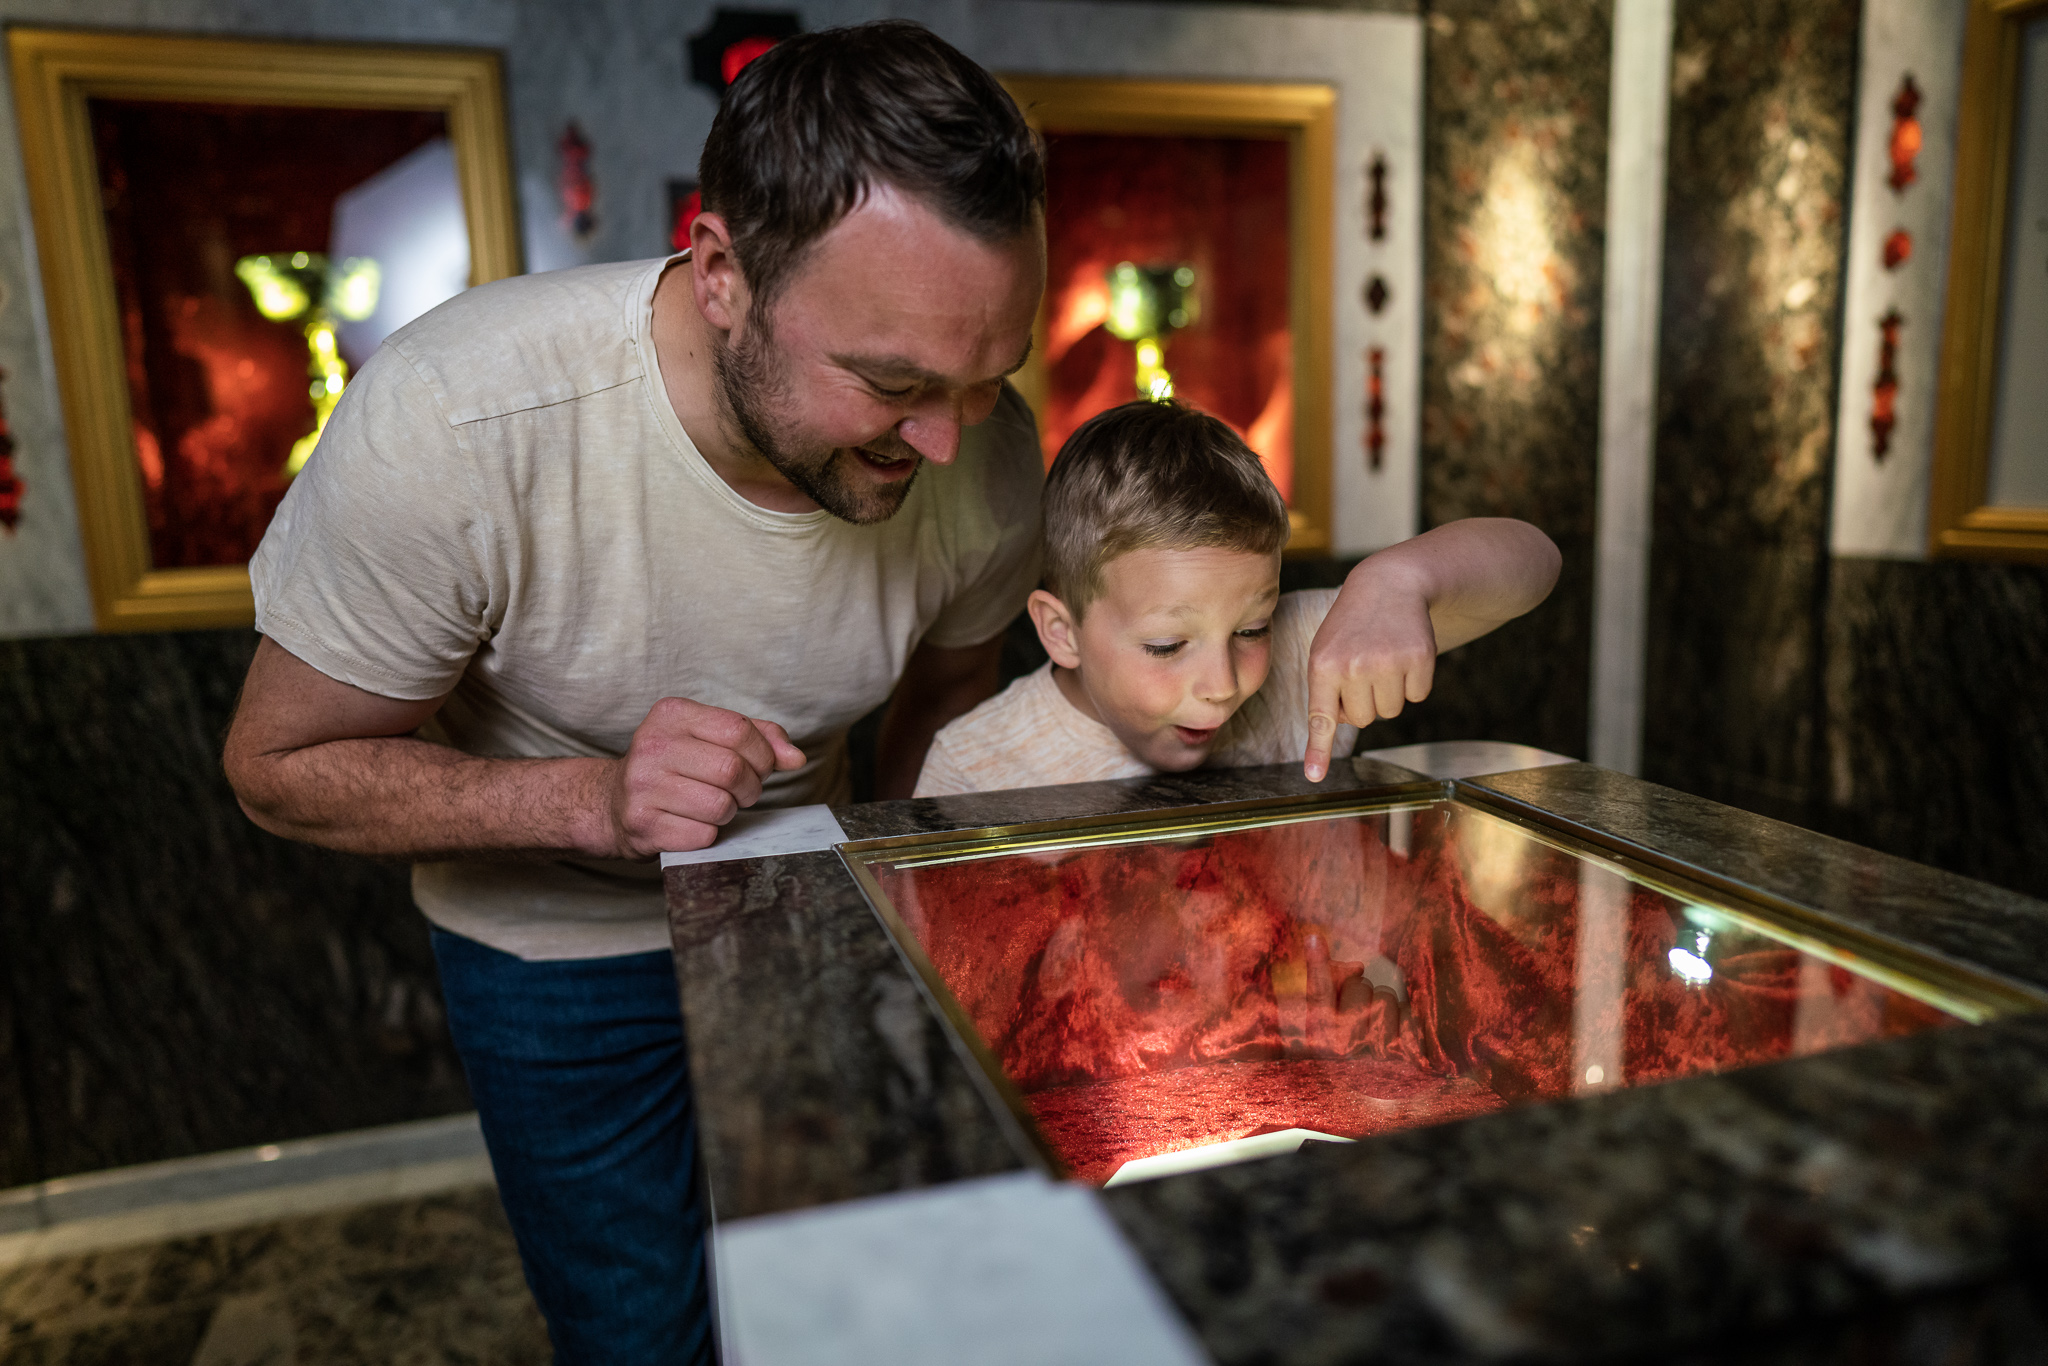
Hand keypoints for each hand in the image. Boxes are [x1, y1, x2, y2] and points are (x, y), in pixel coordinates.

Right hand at [598, 697, 805, 857]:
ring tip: (712, 806)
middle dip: (750, 787)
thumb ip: (758, 738)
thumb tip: (796, 758)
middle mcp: (652, 745)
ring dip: (728, 813)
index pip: (739, 730)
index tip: (758, 766)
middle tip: (740, 792)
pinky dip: (708, 834)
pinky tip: (691, 824)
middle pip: (732, 770)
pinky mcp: (642, 824)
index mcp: (671, 714)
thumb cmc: (673, 767)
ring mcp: (642, 785)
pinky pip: (703, 835)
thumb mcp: (709, 737)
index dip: (763, 754)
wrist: (612, 803)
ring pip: (720, 806)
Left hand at [1303, 558, 1437, 780]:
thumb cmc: (1351, 627)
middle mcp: (1353, 665)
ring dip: (1389, 693)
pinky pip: (1417, 697)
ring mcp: (1388, 662)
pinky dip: (1414, 682)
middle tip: (1364, 668)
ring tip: (1382, 659)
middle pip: (1360, 720)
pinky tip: (1404, 655)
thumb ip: (1325, 691)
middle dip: (1364, 702)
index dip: (1318, 750)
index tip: (1314, 776)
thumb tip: (1333, 731)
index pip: (1320, 716)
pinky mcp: (1419, 659)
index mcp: (1322, 664)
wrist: (1389, 585)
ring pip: (1390, 712)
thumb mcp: (1325, 650)